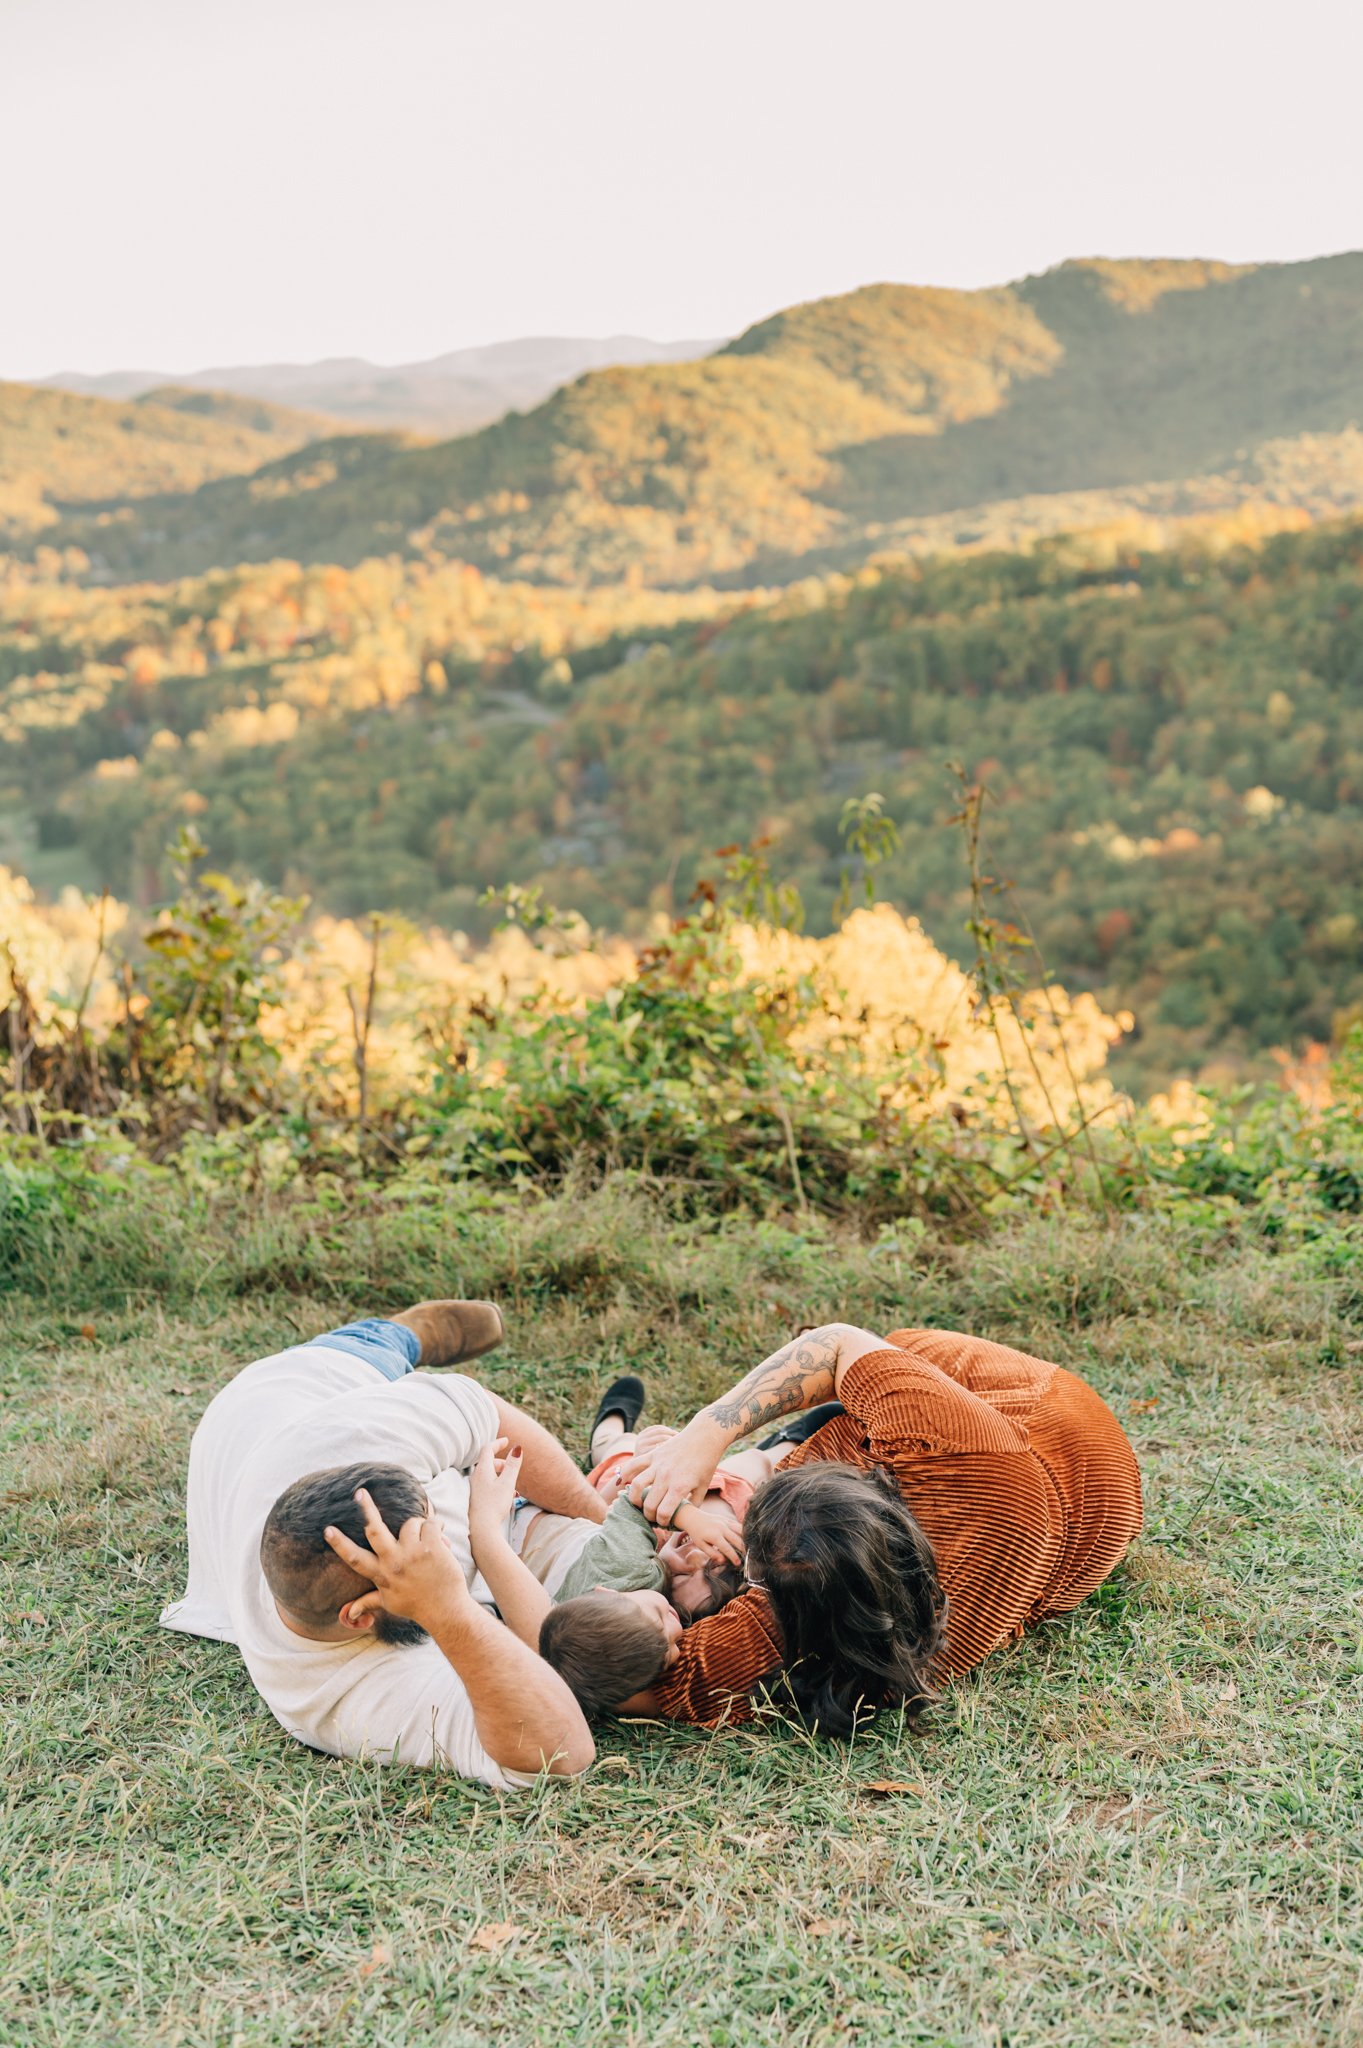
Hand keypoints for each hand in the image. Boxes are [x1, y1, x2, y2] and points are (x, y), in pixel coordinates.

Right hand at [324, 1486, 466, 1626]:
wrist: (445, 1610)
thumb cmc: (417, 1605)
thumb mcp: (389, 1603)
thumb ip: (367, 1602)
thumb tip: (348, 1614)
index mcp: (381, 1575)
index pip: (355, 1558)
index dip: (339, 1544)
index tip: (327, 1529)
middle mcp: (393, 1563)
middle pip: (374, 1530)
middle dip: (366, 1509)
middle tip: (360, 1492)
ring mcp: (412, 1553)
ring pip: (410, 1523)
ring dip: (418, 1526)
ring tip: (426, 1540)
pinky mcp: (431, 1547)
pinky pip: (431, 1523)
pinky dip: (436, 1525)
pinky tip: (441, 1536)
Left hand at [468, 1438, 523, 1539]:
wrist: (481, 1530)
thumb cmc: (493, 1506)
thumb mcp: (507, 1483)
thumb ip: (513, 1465)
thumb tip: (517, 1448)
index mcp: (482, 1470)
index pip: (488, 1449)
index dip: (498, 1443)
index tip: (507, 1440)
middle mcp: (476, 1478)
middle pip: (489, 1463)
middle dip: (503, 1463)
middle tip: (512, 1469)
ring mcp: (475, 1489)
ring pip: (489, 1476)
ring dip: (502, 1477)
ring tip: (513, 1487)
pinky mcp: (476, 1499)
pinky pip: (488, 1486)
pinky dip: (499, 1486)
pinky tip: (508, 1498)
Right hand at [617, 1417, 725, 1527]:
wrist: (705, 1436)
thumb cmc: (707, 1463)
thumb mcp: (704, 1486)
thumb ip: (694, 1503)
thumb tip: (684, 1516)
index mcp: (680, 1487)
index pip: (663, 1513)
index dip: (662, 1522)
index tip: (664, 1522)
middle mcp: (666, 1477)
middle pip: (649, 1504)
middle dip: (650, 1515)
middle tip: (653, 1516)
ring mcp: (658, 1464)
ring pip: (637, 1486)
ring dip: (635, 1499)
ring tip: (639, 1503)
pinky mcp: (653, 1454)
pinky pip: (633, 1464)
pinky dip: (625, 1474)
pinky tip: (625, 1482)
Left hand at [671, 1503, 744, 1567]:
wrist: (693, 1517)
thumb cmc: (697, 1533)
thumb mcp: (701, 1545)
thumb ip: (712, 1553)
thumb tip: (723, 1561)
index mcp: (715, 1536)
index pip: (727, 1548)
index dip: (734, 1557)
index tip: (738, 1563)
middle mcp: (722, 1528)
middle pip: (737, 1540)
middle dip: (743, 1549)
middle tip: (748, 1557)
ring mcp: (726, 1522)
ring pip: (740, 1530)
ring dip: (747, 1539)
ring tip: (750, 1548)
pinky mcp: (727, 1519)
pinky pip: (738, 1525)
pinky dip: (744, 1531)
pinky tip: (748, 1537)